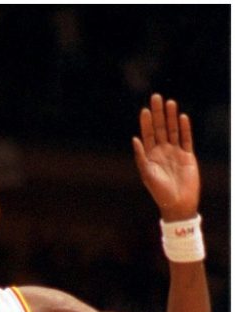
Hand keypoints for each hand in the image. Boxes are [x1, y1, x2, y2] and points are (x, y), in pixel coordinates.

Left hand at [132, 94, 199, 220]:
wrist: (177, 203)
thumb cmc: (159, 191)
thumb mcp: (147, 173)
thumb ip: (141, 156)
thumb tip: (134, 139)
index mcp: (150, 155)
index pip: (147, 134)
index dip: (146, 122)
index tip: (145, 109)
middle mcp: (162, 151)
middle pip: (160, 128)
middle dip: (158, 113)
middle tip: (157, 97)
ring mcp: (175, 152)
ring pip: (173, 130)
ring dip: (172, 117)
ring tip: (170, 102)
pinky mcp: (188, 156)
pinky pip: (186, 139)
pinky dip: (185, 129)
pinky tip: (183, 117)